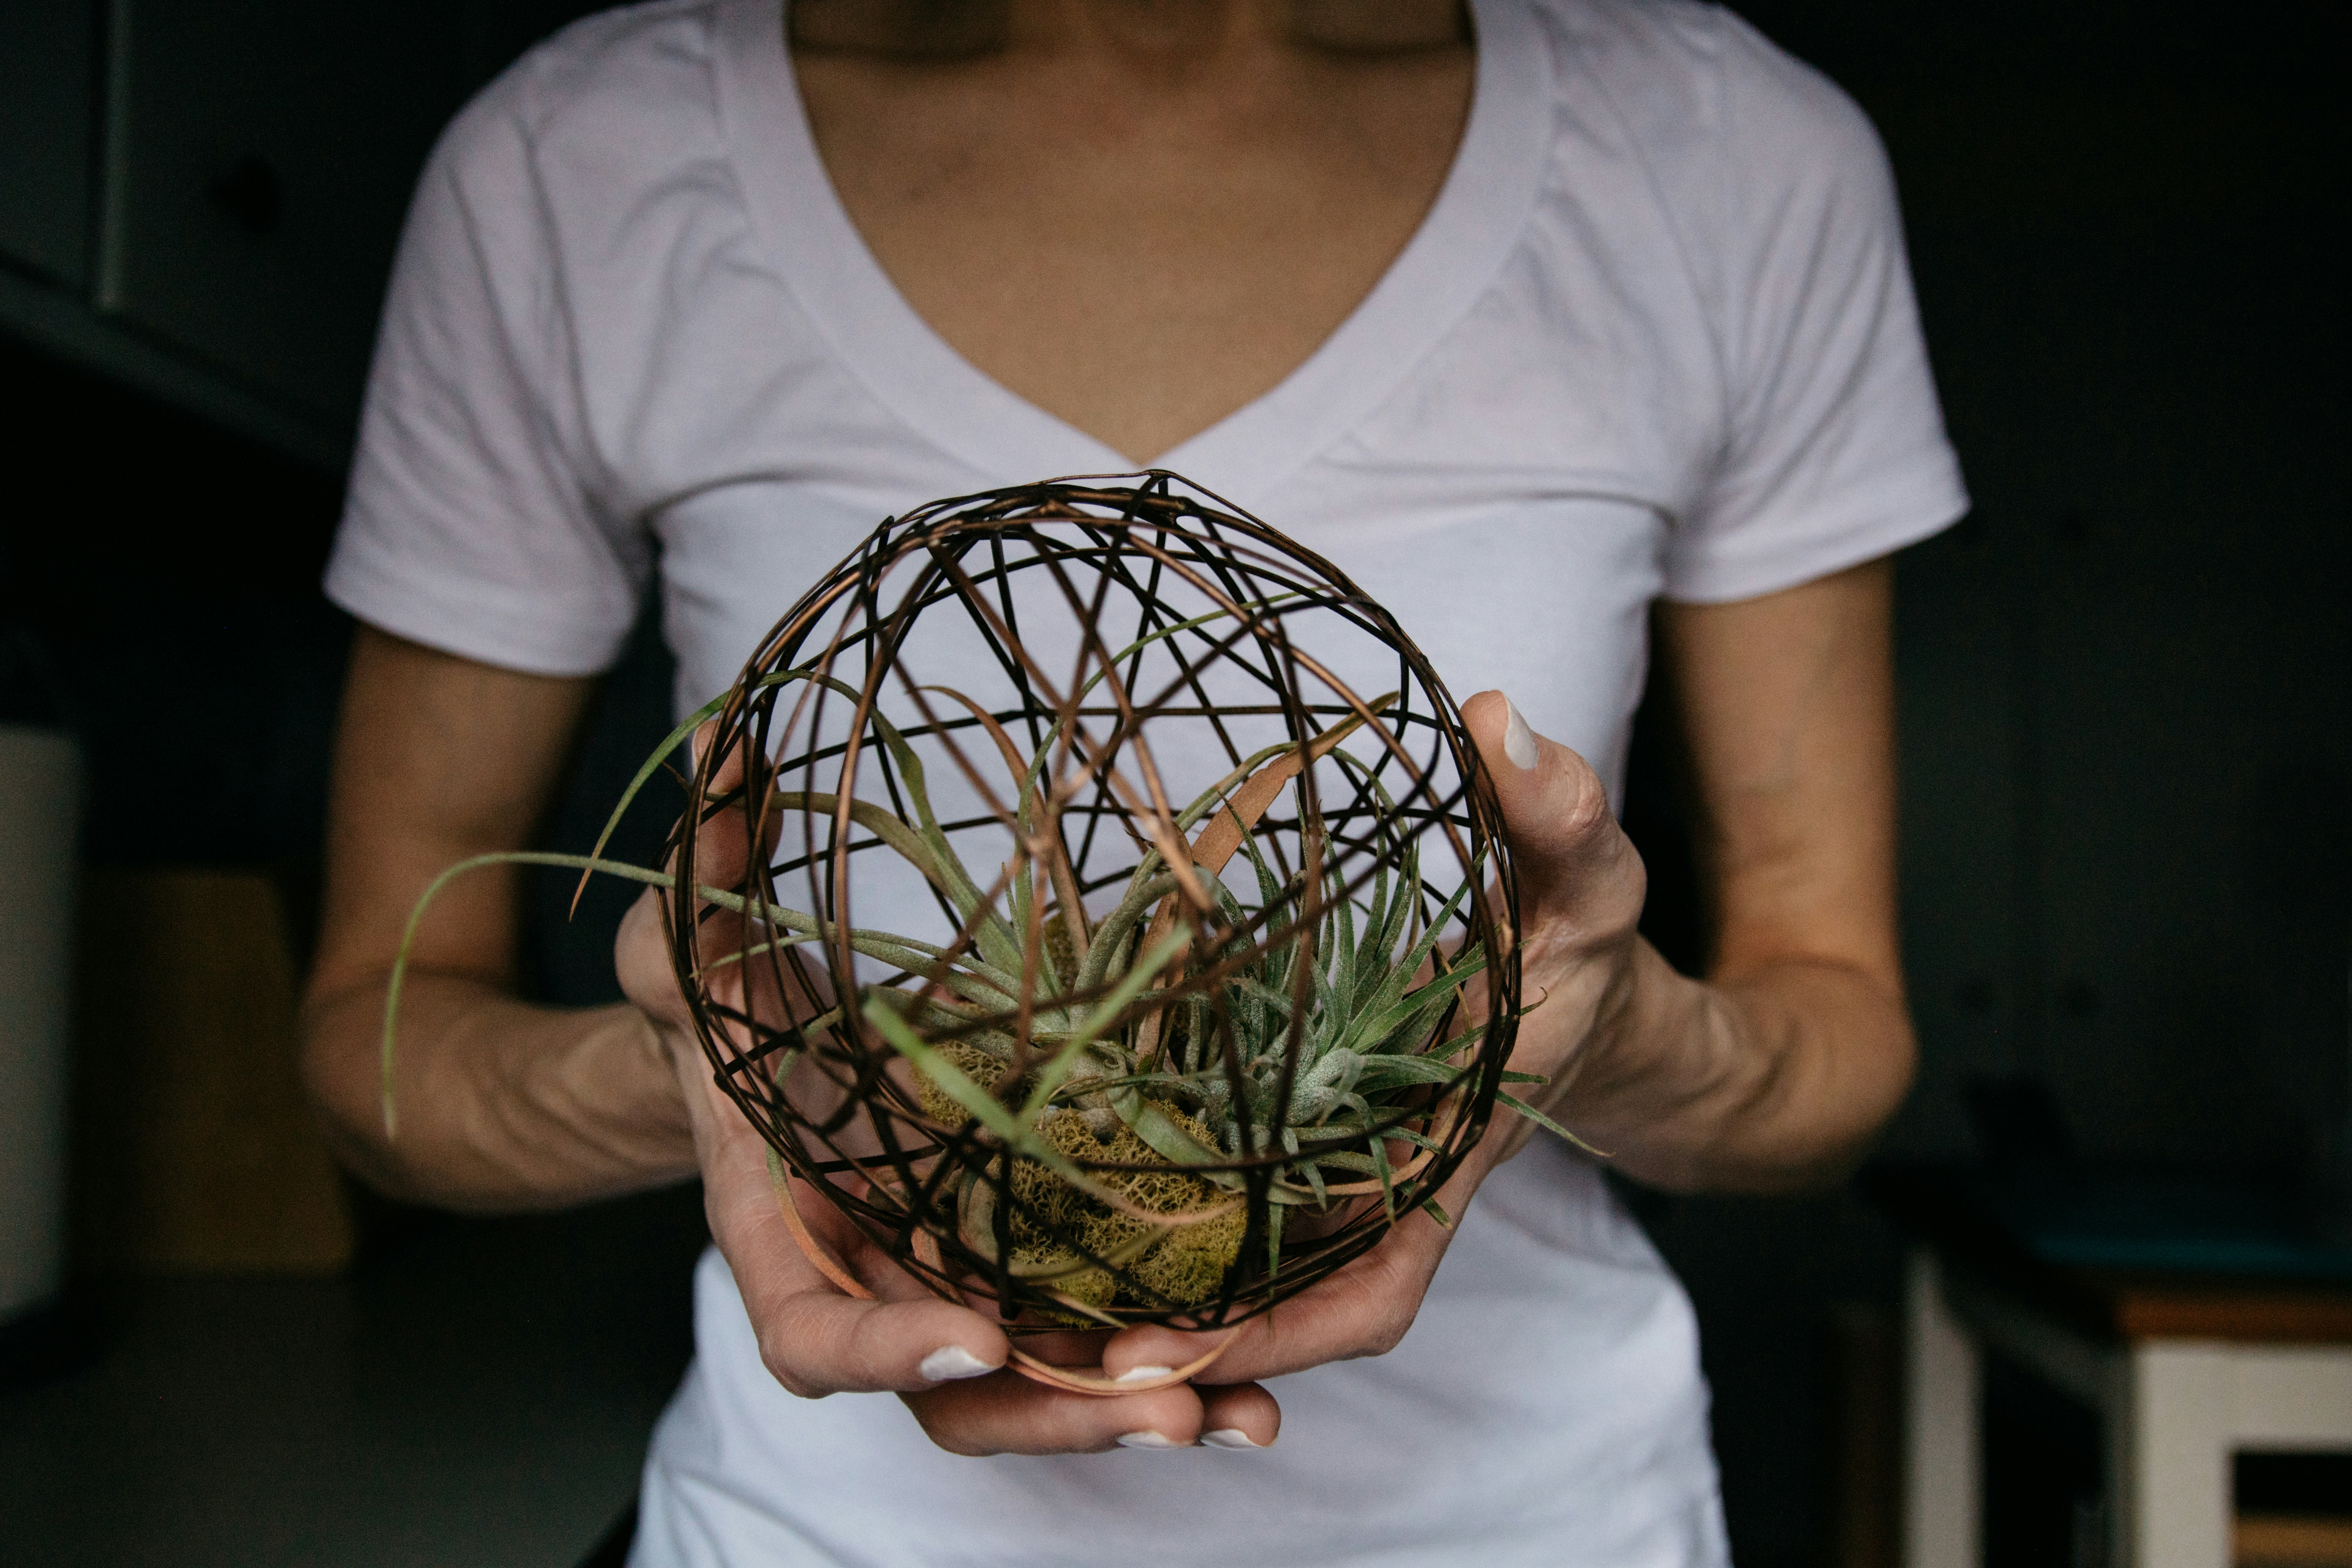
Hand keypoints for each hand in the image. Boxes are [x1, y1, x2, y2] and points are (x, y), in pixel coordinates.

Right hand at [615, 728, 1281, 1454]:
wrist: (762, 1047)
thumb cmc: (720, 999)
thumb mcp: (696, 933)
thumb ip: (703, 865)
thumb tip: (725, 743)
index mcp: (782, 1234)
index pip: (809, 1334)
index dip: (879, 1349)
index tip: (966, 1337)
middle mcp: (873, 1284)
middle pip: (953, 1400)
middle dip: (1052, 1414)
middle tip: (1165, 1405)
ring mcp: (950, 1285)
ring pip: (1037, 1389)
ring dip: (1135, 1410)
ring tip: (1242, 1416)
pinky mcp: (1019, 1265)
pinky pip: (1090, 1333)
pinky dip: (1168, 1367)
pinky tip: (1259, 1387)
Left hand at [1102, 688, 1649, 1390]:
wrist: (1573, 981)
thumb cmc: (1587, 946)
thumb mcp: (1593, 878)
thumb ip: (1561, 812)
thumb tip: (1495, 718)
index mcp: (1446, 1166)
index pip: (1373, 1292)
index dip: (1278, 1332)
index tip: (1173, 1349)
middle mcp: (1377, 1189)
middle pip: (1275, 1308)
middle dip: (1173, 1342)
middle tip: (1039, 1347)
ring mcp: (1330, 1170)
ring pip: (1233, 1266)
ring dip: (1138, 1292)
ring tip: (1009, 1305)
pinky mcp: (1291, 1135)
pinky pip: (1215, 1199)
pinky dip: (1144, 1218)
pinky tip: (1042, 1208)